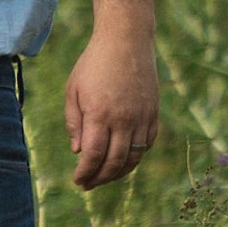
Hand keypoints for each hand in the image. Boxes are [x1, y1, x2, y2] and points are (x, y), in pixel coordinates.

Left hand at [65, 28, 158, 189]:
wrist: (126, 42)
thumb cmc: (93, 64)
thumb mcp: (73, 89)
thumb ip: (73, 122)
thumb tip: (78, 152)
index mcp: (99, 114)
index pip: (93, 155)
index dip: (85, 173)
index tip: (78, 181)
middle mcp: (123, 120)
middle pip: (114, 162)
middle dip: (100, 178)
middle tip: (88, 185)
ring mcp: (142, 118)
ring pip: (133, 158)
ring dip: (118, 172)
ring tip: (104, 177)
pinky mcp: (154, 114)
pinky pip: (146, 145)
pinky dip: (135, 157)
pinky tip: (124, 160)